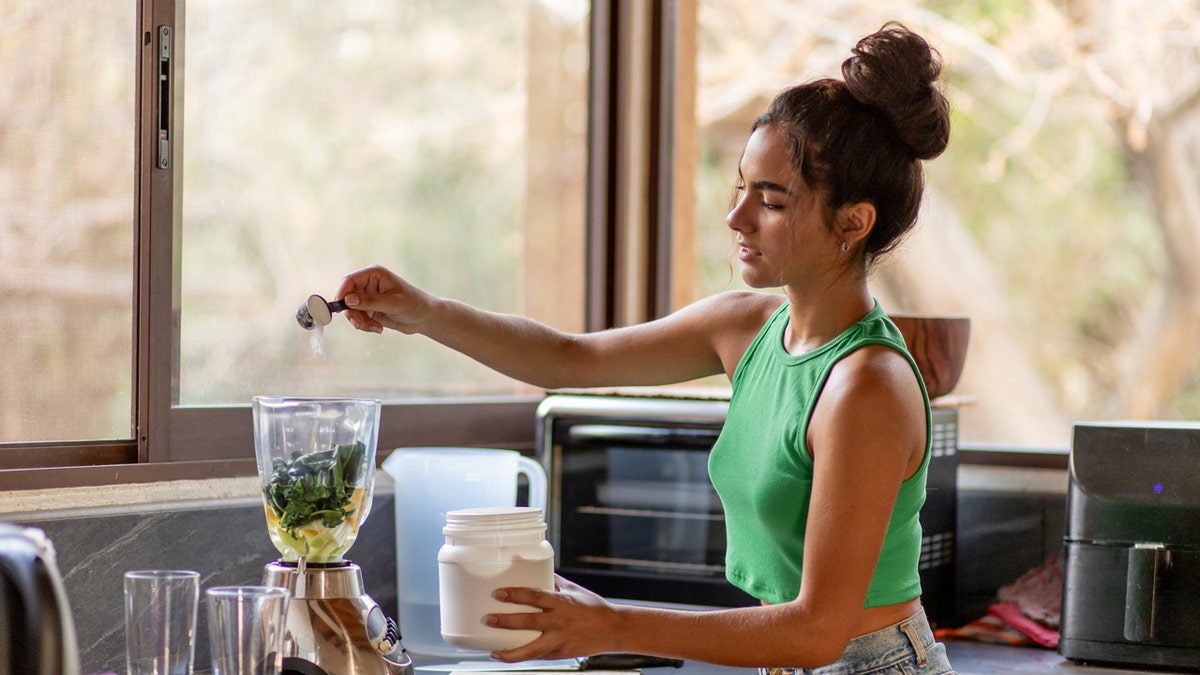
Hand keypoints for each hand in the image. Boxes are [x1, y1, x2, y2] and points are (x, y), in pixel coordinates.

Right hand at [334, 264, 432, 334]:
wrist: (424, 317)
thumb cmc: (413, 304)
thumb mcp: (392, 303)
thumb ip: (370, 301)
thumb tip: (348, 300)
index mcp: (374, 274)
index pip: (349, 280)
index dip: (341, 293)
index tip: (340, 308)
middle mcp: (368, 284)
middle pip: (346, 297)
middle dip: (352, 313)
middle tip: (361, 325)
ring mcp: (367, 297)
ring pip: (351, 310)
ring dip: (359, 322)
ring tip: (375, 328)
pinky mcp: (369, 309)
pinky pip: (358, 318)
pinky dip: (364, 325)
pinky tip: (377, 329)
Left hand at [486, 575, 621, 661]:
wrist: (613, 629)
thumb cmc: (593, 607)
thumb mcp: (574, 590)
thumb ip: (554, 582)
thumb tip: (536, 568)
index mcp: (561, 602)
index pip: (535, 596)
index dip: (515, 594)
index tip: (498, 593)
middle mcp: (559, 621)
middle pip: (528, 622)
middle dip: (505, 621)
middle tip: (487, 619)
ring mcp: (560, 640)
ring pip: (532, 649)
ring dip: (510, 652)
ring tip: (493, 652)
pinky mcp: (562, 654)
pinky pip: (539, 656)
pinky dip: (524, 656)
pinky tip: (510, 655)